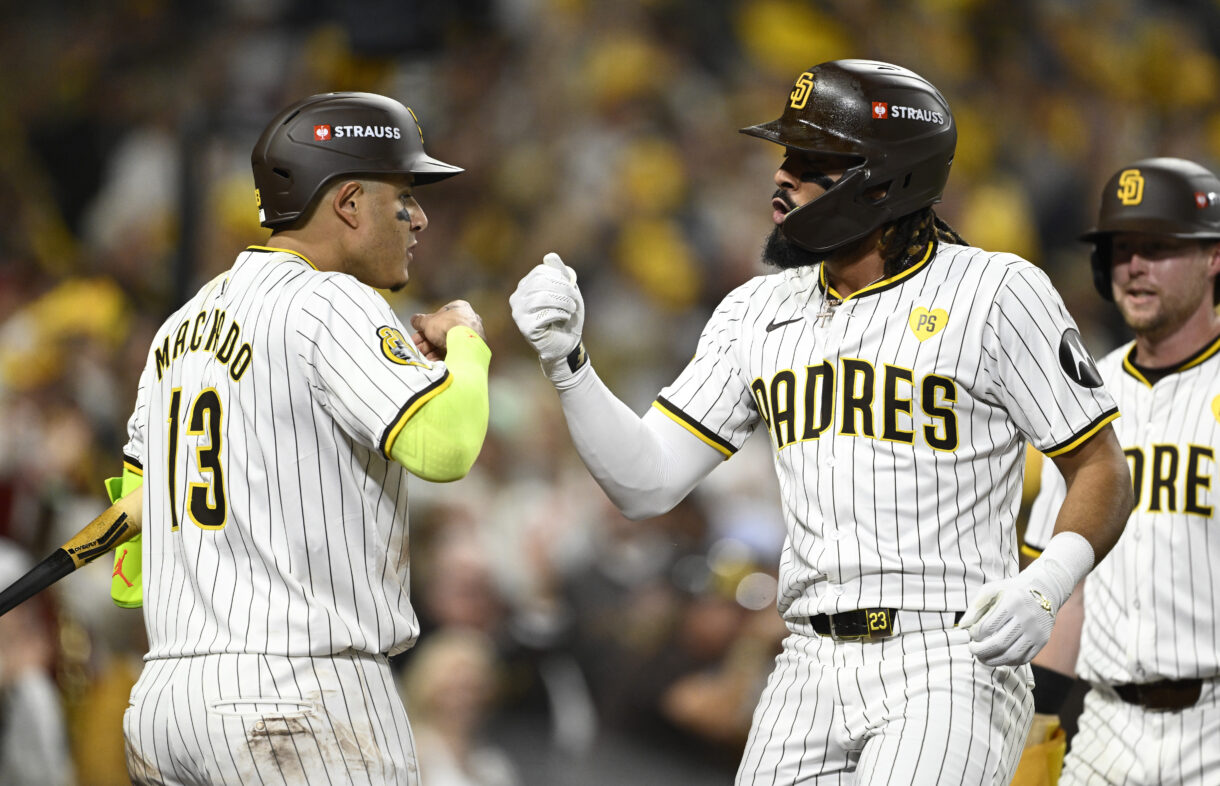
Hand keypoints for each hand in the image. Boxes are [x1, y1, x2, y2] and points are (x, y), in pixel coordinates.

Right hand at [410, 300, 484, 360]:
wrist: (463, 344)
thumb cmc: (448, 326)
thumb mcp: (427, 321)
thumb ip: (420, 321)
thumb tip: (414, 320)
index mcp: (459, 308)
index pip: (440, 316)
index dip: (426, 326)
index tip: (417, 333)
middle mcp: (468, 321)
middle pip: (442, 332)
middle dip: (427, 341)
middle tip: (417, 347)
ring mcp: (471, 336)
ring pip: (447, 343)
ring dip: (432, 350)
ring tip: (421, 356)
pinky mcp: (471, 350)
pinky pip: (454, 352)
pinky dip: (442, 357)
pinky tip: (431, 361)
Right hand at [510, 253, 583, 361]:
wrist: (566, 343)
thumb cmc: (566, 316)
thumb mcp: (567, 291)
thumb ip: (560, 273)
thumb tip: (550, 256)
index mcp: (525, 286)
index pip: (540, 272)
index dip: (559, 277)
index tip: (571, 287)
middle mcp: (517, 297)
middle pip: (540, 283)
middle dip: (563, 289)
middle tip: (574, 300)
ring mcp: (518, 313)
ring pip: (541, 297)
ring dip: (563, 302)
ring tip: (571, 309)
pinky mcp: (525, 327)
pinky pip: (544, 314)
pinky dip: (559, 314)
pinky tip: (563, 319)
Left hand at [961, 532, 1090, 666]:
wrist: (1044, 590)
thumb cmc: (1011, 590)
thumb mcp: (991, 590)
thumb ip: (976, 607)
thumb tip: (963, 626)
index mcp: (1012, 602)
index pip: (988, 626)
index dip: (975, 634)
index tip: (971, 634)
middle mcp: (1027, 617)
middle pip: (999, 643)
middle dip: (981, 651)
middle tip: (972, 649)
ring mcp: (1036, 631)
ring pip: (1012, 655)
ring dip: (993, 660)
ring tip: (982, 658)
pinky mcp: (1042, 641)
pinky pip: (1024, 658)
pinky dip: (1008, 662)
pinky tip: (998, 657)